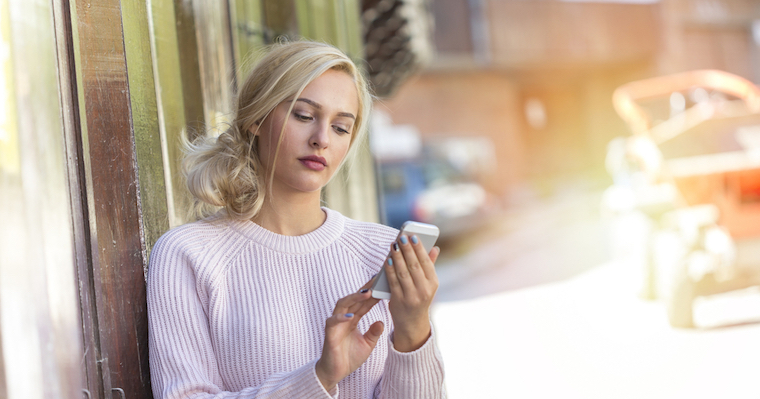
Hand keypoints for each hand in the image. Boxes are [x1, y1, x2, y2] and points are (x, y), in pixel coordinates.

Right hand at [315, 278, 383, 391]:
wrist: (336, 373)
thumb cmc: (349, 357)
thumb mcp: (368, 344)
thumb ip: (374, 332)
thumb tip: (381, 322)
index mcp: (352, 319)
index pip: (363, 302)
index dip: (373, 294)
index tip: (384, 284)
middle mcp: (343, 318)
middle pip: (354, 299)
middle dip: (366, 289)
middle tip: (378, 281)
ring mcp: (335, 324)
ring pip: (343, 305)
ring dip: (354, 298)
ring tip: (368, 293)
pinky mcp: (329, 333)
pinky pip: (332, 322)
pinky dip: (340, 318)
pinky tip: (351, 316)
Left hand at [385, 234, 440, 351]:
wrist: (412, 322)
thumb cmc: (419, 297)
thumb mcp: (428, 283)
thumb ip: (429, 265)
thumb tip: (435, 248)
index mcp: (433, 283)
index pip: (426, 262)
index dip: (419, 248)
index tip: (413, 236)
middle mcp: (424, 290)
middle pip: (414, 266)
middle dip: (407, 250)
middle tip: (401, 237)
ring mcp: (411, 296)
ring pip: (403, 273)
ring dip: (397, 257)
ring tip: (393, 245)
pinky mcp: (399, 300)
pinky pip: (393, 282)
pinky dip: (390, 270)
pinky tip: (387, 260)